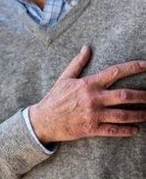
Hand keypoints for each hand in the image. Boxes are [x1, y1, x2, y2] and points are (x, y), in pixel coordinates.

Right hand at [30, 45, 145, 142]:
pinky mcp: (91, 129)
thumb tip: (87, 48)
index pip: (115, 72)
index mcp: (87, 84)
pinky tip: (135, 129)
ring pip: (122, 114)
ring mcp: (93, 115)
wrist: (43, 120)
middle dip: (142, 95)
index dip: (133, 68)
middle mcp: (93, 98)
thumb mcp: (64, 78)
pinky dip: (126, 130)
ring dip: (139, 114)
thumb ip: (78, 63)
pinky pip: (113, 130)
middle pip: (124, 95)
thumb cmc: (54, 98)